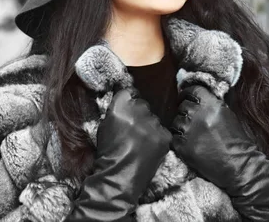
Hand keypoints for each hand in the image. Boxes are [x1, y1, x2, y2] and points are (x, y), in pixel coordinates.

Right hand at [66, 87, 170, 221]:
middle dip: (139, 114)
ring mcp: (153, 123)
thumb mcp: (104, 127)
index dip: (128, 99)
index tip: (129, 106)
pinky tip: (149, 148)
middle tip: (134, 129)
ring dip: (149, 126)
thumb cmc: (107, 153)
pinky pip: (163, 132)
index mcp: (121, 106)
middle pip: (142, 104)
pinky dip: (157, 138)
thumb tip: (124, 106)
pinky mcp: (164, 135)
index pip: (128, 92)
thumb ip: (115, 112)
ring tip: (141, 142)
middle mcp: (139, 110)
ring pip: (154, 118)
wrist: (119, 176)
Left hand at [171, 85, 268, 221]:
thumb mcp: (227, 114)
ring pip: (176, 121)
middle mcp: (198, 115)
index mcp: (211, 104)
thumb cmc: (236, 141)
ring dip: (182, 126)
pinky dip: (179, 140)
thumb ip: (210, 104)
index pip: (192, 90)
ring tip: (193, 135)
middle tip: (193, 121)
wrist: (239, 166)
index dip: (187, 94)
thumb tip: (195, 96)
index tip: (185, 97)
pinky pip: (173, 137)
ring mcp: (189, 131)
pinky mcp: (183, 147)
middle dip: (186, 112)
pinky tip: (190, 144)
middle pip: (182, 106)